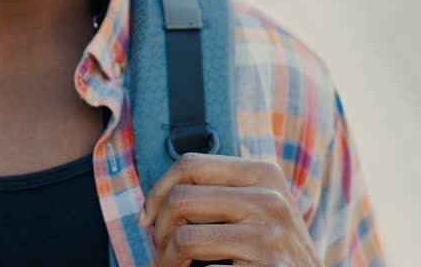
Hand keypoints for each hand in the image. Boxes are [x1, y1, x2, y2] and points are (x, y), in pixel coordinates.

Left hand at [137, 153, 321, 266]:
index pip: (191, 164)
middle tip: (160, 249)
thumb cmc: (272, 252)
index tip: (147, 217)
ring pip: (185, 237)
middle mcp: (271, 199)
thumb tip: (158, 196)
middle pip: (181, 199)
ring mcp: (271, 235)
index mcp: (265, 174)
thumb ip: (221, 191)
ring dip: (167, 259)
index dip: (158, 190)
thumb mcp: (259, 209)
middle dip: (158, 229)